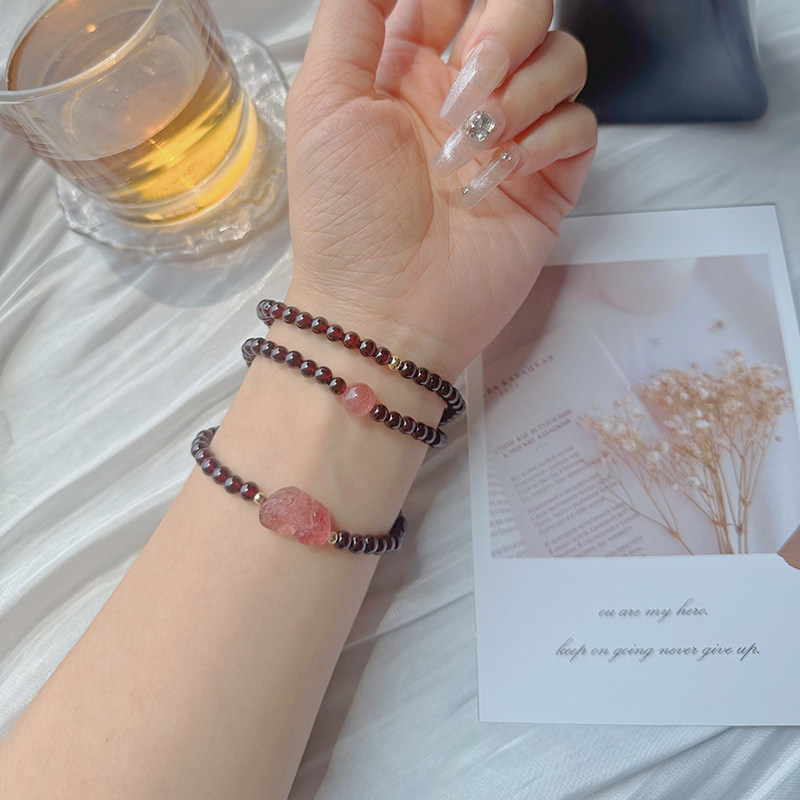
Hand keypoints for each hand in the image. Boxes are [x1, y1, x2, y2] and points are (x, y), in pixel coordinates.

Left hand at [286, 0, 595, 375]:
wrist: (384, 312)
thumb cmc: (346, 219)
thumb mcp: (324, 102)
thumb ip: (354, 16)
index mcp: (409, 66)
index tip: (446, 29)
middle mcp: (465, 94)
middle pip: (525, 10)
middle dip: (506, 30)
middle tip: (471, 83)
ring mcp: (510, 137)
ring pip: (563, 59)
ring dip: (525, 92)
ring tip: (477, 144)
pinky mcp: (545, 181)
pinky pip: (581, 125)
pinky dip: (549, 139)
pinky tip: (505, 175)